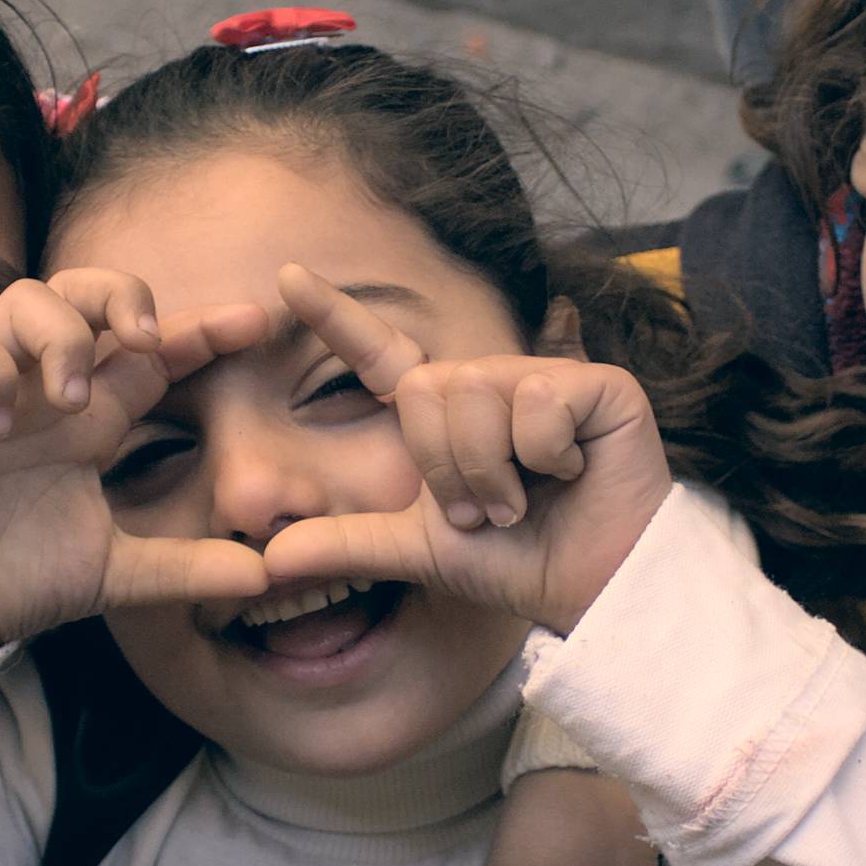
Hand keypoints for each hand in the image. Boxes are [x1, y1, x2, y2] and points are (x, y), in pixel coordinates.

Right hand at [0, 272, 274, 701]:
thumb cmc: (18, 582)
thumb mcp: (117, 574)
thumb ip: (187, 567)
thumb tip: (266, 577)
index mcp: (91, 418)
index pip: (150, 353)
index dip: (200, 331)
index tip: (256, 323)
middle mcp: (43, 390)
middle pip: (85, 293)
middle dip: (122, 295)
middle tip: (146, 339)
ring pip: (25, 301)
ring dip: (58, 337)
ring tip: (68, 400)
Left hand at [256, 266, 672, 636]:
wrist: (594, 588)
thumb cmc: (518, 561)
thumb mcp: (421, 552)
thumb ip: (349, 545)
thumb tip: (270, 559)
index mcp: (445, 417)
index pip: (382, 357)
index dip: (336, 317)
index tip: (287, 277)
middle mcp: (489, 385)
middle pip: (425, 390)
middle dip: (447, 469)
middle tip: (491, 510)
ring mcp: (543, 378)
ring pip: (474, 394)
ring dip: (492, 470)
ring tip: (527, 500)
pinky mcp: (595, 383)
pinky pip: (535, 400)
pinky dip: (545, 453)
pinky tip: (572, 471)